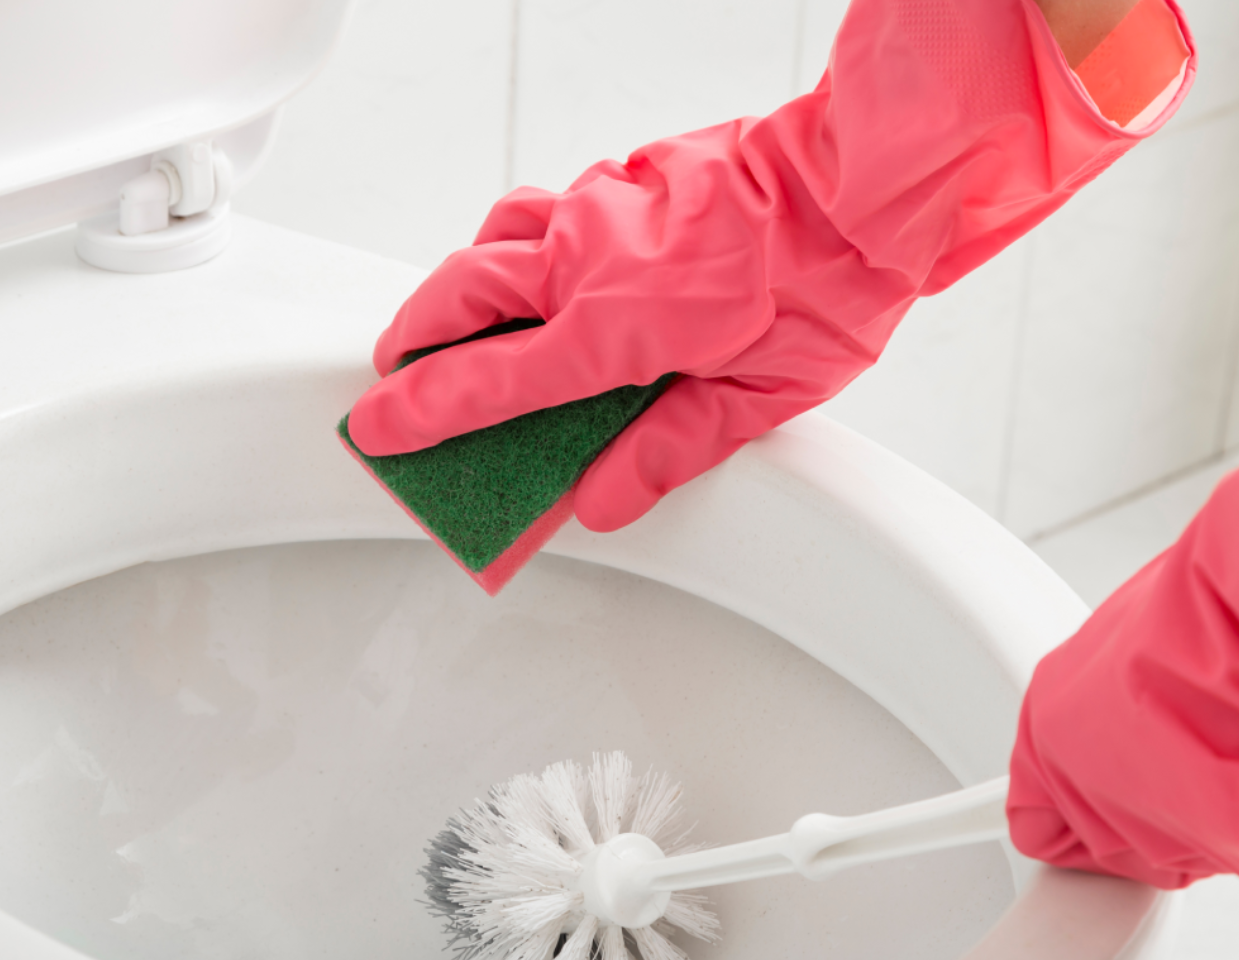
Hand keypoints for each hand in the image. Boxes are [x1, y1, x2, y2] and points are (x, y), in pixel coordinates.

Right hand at [348, 0, 1186, 531]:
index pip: (489, 381)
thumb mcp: (757, 399)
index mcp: (616, 325)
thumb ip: (666, 452)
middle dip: (412, 339)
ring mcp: (600, 209)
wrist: (864, 180)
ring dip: (455, 286)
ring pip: (492, 239)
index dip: (421, 414)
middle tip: (391, 379)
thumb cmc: (825, 285)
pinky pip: (541, 211)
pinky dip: (515, 246)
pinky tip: (538, 273)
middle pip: (460, 295)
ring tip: (448, 326)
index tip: (375, 431)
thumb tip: (599, 501)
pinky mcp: (620, 179)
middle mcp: (590, 258)